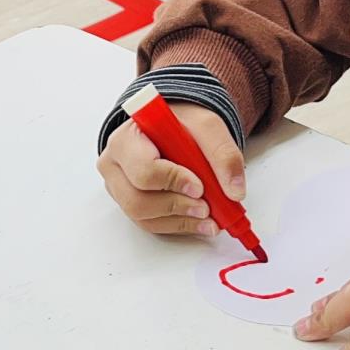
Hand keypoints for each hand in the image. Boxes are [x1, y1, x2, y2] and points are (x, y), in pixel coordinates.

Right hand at [98, 105, 245, 237]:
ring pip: (142, 217)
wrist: (173, 127)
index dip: (172, 181)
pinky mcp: (131, 204)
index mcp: (126, 140)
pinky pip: (150, 224)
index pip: (142, 169)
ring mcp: (119, 188)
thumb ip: (223, 153)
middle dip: (176, 207)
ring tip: (207, 217)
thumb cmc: (181, 123)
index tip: (199, 186)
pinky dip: (178, 225)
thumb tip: (235, 192)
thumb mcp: (207, 126)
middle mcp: (115, 166)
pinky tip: (199, 222)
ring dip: (179, 220)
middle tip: (205, 207)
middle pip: (136, 200)